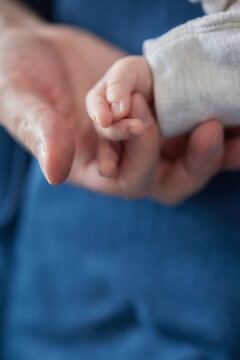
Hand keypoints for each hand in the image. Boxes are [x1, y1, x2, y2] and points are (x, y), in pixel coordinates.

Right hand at [0, 24, 235, 204]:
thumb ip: (39, 132)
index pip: (129, 180)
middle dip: (194, 164)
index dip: (141, 155)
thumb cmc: (18, 79)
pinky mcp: (158, 108)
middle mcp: (123, 157)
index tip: (138, 114)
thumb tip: (55, 172)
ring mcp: (144, 135)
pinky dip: (219, 128)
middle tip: (206, 129)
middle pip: (169, 181)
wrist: (37, 52)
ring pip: (188, 159)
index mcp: (92, 167)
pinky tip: (238, 120)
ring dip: (219, 153)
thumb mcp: (20, 101)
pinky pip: (192, 125)